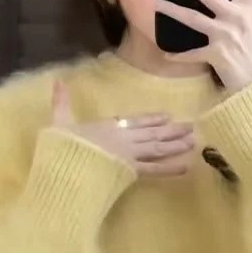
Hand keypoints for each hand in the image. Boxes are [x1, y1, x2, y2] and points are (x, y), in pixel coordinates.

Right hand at [52, 80, 194, 176]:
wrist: (66, 164)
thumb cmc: (62, 146)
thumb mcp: (59, 122)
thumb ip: (61, 102)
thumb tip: (57, 81)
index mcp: (108, 127)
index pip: (134, 121)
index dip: (150, 119)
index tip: (165, 117)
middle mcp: (124, 138)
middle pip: (152, 133)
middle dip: (172, 130)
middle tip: (190, 127)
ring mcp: (130, 154)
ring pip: (158, 148)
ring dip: (176, 144)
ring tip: (194, 142)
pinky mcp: (132, 171)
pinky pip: (155, 169)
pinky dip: (171, 168)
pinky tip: (186, 167)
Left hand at [155, 0, 251, 92]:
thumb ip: (238, 9)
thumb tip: (217, 1)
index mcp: (249, 7)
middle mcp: (236, 16)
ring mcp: (225, 35)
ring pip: (192, 18)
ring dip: (171, 10)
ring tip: (155, 3)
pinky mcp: (217, 55)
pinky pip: (192, 54)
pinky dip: (179, 55)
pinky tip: (166, 54)